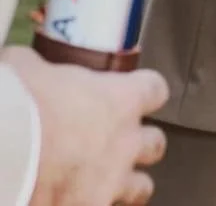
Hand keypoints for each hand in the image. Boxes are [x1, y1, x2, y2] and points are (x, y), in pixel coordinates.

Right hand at [3, 45, 168, 205]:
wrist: (6, 151)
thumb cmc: (23, 104)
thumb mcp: (31, 68)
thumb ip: (44, 70)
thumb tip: (29, 69)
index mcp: (121, 99)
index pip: (155, 90)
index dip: (144, 91)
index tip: (133, 93)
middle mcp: (125, 142)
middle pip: (155, 144)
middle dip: (139, 143)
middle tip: (116, 141)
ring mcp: (112, 182)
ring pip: (142, 187)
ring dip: (127, 182)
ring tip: (106, 180)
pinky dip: (97, 202)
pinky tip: (77, 197)